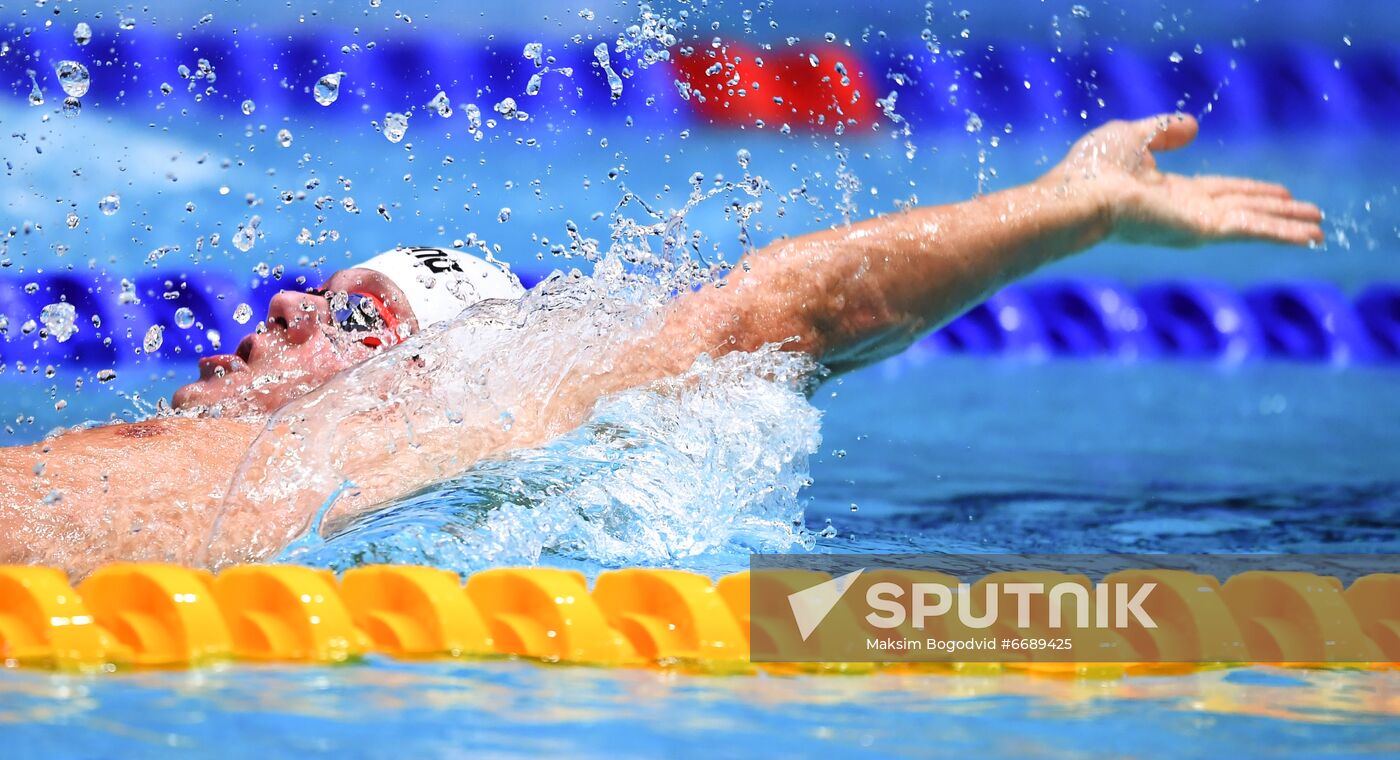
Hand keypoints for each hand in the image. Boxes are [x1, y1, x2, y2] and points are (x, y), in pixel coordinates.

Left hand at [1045, 113, 1323, 246]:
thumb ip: (1163, 130)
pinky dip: (1283, 233)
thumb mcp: (1131, 135)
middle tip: (1309, 215)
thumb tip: (1193, 126)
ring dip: (1287, 226)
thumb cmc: (1092, 168)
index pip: (1218, 190)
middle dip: (1275, 212)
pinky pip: (1251, 229)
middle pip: (1241, 208)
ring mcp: (1194, 222)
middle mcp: (1184, 211)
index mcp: (1167, 192)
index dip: (1249, 190)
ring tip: (1319, 230)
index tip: (1278, 192)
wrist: (1078, 195)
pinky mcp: (1201, 228)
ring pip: (1252, 222)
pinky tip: (1310, 237)